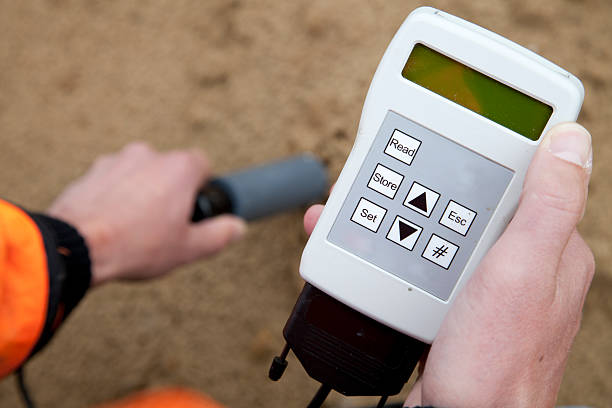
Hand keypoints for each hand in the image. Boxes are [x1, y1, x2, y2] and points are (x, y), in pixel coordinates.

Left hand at [48, 142, 245, 285]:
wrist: (77, 246)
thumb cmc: (137, 245)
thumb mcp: (189, 248)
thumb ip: (219, 235)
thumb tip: (237, 227)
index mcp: (179, 168)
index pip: (203, 164)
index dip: (201, 187)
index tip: (193, 209)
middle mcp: (149, 155)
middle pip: (169, 169)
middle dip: (169, 191)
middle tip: (163, 224)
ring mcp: (116, 160)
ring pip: (140, 174)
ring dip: (141, 192)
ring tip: (134, 227)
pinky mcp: (91, 172)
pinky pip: (113, 181)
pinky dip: (115, 196)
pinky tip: (112, 223)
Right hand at [303, 123, 594, 407]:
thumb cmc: (493, 361)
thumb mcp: (522, 272)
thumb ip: (547, 205)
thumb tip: (570, 140)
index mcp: (548, 248)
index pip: (522, 178)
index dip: (485, 153)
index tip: (448, 134)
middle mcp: (520, 265)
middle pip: (471, 202)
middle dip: (428, 184)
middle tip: (385, 170)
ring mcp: (485, 286)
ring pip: (441, 230)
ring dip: (402, 215)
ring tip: (360, 203)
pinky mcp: (453, 304)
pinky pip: (423, 260)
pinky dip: (394, 248)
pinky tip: (369, 245)